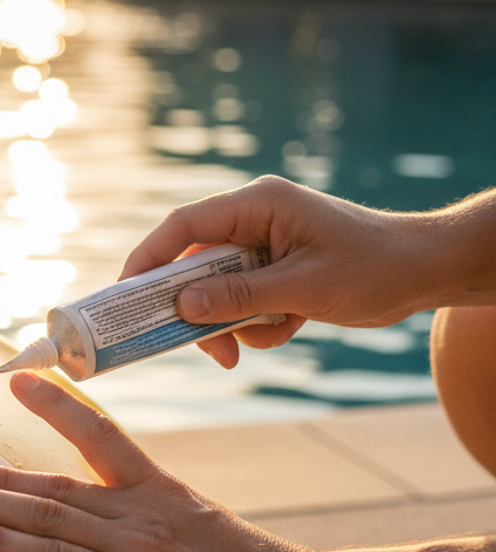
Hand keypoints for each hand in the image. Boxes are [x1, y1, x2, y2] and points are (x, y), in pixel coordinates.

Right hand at [119, 175, 450, 368]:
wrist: (425, 273)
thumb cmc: (373, 267)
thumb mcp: (302, 287)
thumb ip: (239, 296)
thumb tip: (183, 308)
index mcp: (257, 204)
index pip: (183, 226)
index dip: (148, 259)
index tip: (126, 295)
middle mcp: (253, 220)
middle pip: (194, 264)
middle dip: (200, 309)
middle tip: (207, 347)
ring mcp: (262, 245)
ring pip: (217, 289)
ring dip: (235, 322)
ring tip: (268, 336)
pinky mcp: (273, 270)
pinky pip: (242, 301)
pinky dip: (259, 323)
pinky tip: (293, 325)